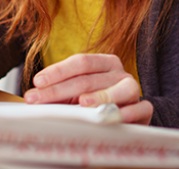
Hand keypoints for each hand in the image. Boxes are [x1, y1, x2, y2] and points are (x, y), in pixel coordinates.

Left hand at [23, 53, 152, 124]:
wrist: (129, 112)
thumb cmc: (97, 100)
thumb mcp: (79, 92)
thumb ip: (62, 92)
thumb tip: (34, 97)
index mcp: (104, 62)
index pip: (79, 62)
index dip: (57, 71)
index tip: (37, 82)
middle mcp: (119, 72)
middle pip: (88, 78)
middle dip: (59, 90)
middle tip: (38, 99)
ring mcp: (133, 89)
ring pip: (118, 90)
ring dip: (99, 97)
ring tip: (81, 102)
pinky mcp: (144, 109)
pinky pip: (140, 109)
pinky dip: (126, 114)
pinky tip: (112, 117)